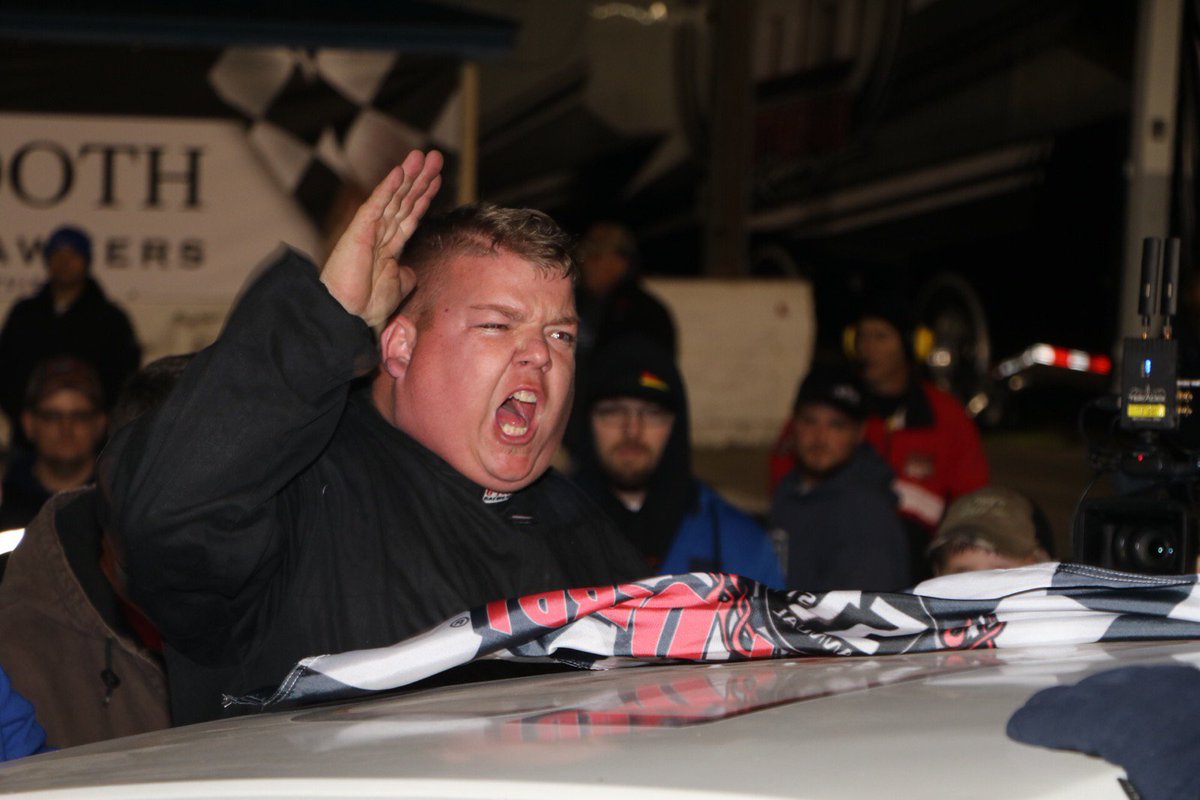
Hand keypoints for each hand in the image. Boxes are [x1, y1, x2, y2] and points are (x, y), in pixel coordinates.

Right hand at [321, 150, 443, 327]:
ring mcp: (368, 230)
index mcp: (389, 247)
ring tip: (422, 155)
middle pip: (405, 200)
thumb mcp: (398, 287)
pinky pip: (376, 204)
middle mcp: (380, 234)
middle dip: (420, 179)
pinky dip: (388, 187)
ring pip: (393, 197)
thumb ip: (406, 275)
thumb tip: (412, 271)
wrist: (348, 316)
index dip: (423, 196)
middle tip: (435, 157)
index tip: (437, 179)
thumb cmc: (367, 306)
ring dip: (408, 176)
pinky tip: (400, 171)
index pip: (410, 215)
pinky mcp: (359, 231)